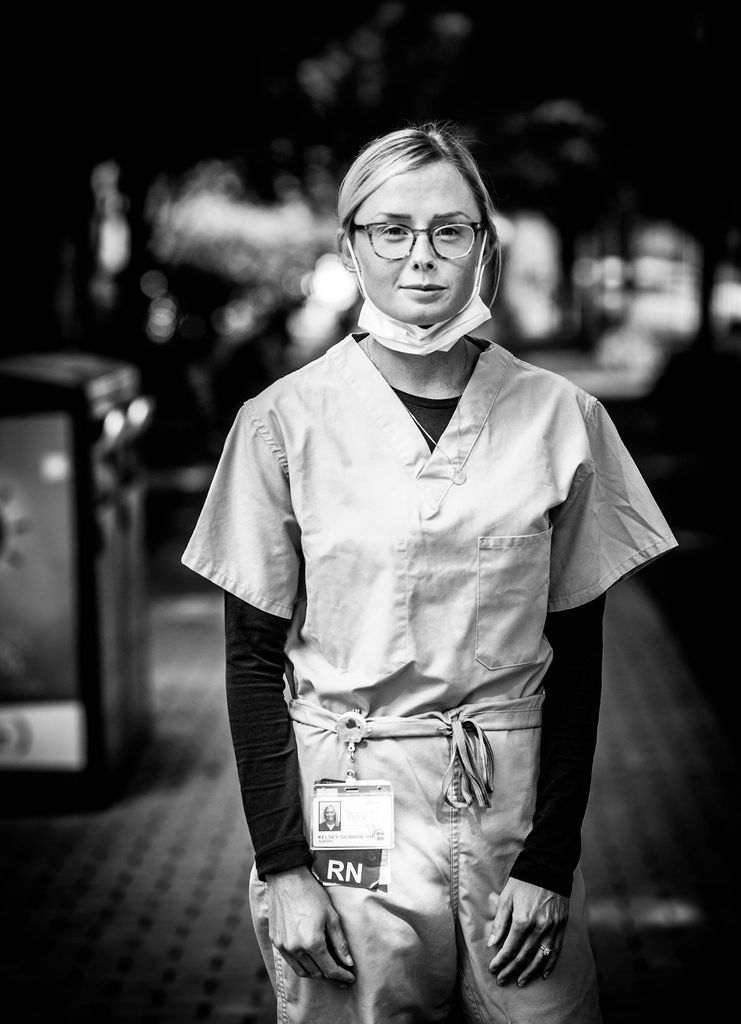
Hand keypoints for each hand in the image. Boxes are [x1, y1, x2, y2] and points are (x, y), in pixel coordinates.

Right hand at [265, 866, 354, 985]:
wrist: (286, 879)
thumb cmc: (311, 894)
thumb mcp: (331, 916)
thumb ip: (339, 942)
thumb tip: (348, 963)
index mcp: (312, 943)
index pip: (330, 970)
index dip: (342, 976)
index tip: (350, 978)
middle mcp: (296, 949)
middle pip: (316, 973)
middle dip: (331, 976)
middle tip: (342, 974)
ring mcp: (284, 947)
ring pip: (302, 971)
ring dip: (316, 972)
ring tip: (327, 968)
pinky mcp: (276, 942)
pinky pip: (291, 962)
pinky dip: (302, 965)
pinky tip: (311, 959)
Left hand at [486, 877, 568, 986]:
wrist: (548, 868)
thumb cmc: (523, 882)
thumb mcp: (506, 897)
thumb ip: (500, 922)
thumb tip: (492, 943)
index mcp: (522, 920)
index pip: (509, 948)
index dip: (500, 960)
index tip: (493, 969)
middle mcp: (539, 927)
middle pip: (523, 956)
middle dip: (511, 970)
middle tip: (502, 980)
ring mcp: (552, 929)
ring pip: (540, 958)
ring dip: (528, 972)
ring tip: (520, 981)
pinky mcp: (561, 927)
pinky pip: (555, 951)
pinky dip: (549, 965)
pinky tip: (543, 975)